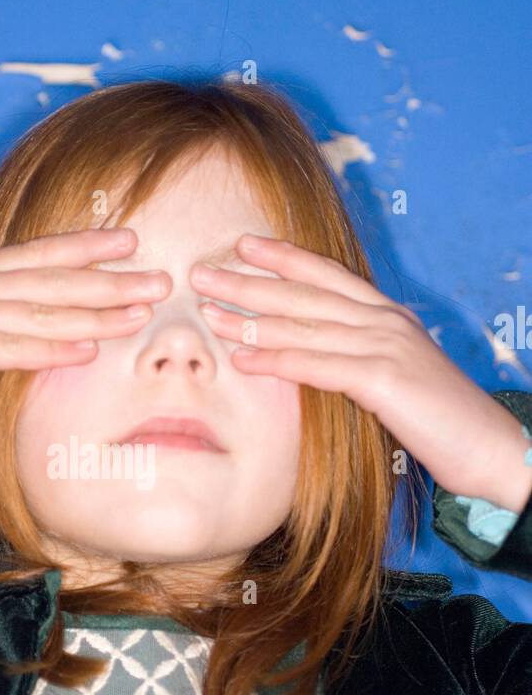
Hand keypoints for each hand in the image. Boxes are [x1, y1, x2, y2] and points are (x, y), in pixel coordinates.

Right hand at [0, 228, 170, 376]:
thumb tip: (9, 322)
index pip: (43, 253)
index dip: (88, 246)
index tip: (130, 239)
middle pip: (59, 279)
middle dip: (113, 280)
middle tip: (163, 279)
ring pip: (47, 310)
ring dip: (98, 311)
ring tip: (143, 313)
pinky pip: (12, 348)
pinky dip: (52, 348)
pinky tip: (87, 350)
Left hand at [191, 233, 531, 513]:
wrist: (490, 449)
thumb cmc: (440, 422)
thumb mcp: (394, 380)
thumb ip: (357, 362)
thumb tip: (313, 361)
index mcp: (389, 316)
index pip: (329, 277)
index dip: (285, 258)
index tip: (243, 245)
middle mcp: (386, 322)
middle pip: (306, 295)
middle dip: (251, 283)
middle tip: (202, 275)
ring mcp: (386, 347)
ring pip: (307, 326)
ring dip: (252, 319)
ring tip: (209, 315)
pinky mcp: (385, 380)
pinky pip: (319, 365)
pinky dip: (279, 361)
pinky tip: (244, 360)